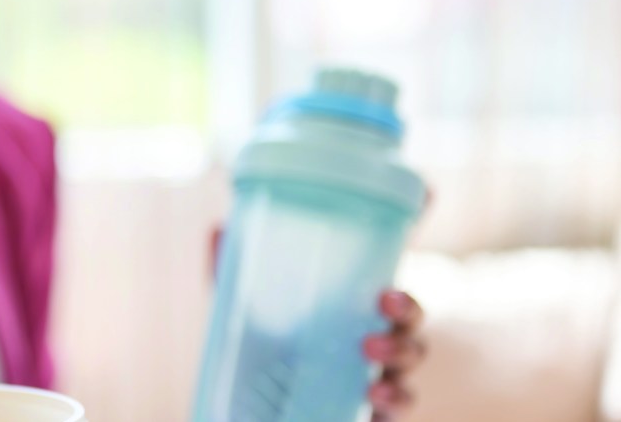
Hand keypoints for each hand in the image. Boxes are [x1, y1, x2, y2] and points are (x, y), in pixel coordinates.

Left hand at [207, 227, 426, 418]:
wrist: (246, 401)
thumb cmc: (262, 342)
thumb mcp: (244, 307)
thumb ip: (235, 270)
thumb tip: (218, 228)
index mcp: (356, 317)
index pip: (397, 305)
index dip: (403, 302)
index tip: (385, 296)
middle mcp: (374, 352)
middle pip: (411, 338)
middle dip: (403, 331)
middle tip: (374, 328)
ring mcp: (373, 388)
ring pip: (406, 382)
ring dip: (398, 375)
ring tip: (372, 373)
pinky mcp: (366, 417)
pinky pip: (391, 418)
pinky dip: (390, 410)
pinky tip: (373, 404)